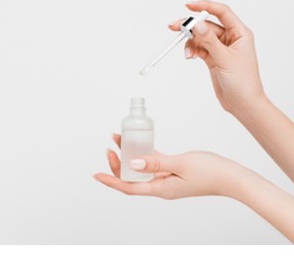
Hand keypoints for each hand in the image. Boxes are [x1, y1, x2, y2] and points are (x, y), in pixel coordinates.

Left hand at [95, 133, 257, 198]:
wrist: (234, 177)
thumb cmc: (211, 172)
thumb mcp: (180, 163)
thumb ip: (155, 163)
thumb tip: (133, 162)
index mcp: (161, 189)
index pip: (129, 187)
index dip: (111, 181)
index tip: (96, 174)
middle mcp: (162, 186)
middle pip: (132, 178)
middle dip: (117, 164)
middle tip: (109, 149)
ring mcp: (168, 180)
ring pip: (142, 169)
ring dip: (129, 156)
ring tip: (118, 141)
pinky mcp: (174, 171)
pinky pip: (154, 163)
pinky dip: (144, 154)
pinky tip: (137, 142)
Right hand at [174, 0, 263, 113]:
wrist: (242, 102)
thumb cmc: (243, 82)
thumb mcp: (225, 59)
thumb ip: (210, 41)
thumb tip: (197, 25)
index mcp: (240, 33)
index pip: (222, 12)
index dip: (206, 6)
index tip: (189, 6)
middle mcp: (231, 38)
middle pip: (207, 24)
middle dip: (191, 26)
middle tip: (175, 28)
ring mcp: (221, 48)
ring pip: (200, 37)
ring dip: (190, 42)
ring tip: (186, 52)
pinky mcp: (213, 57)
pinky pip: (198, 47)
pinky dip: (191, 50)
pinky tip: (190, 56)